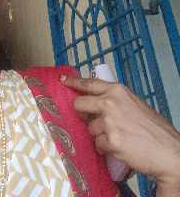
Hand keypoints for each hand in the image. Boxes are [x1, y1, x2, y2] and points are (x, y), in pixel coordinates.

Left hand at [61, 75, 179, 188]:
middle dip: (83, 114)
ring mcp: (109, 121)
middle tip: (94, 121)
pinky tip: (119, 148)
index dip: (74, 82)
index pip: (89, 83)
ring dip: (99, 135)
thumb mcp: (134, 104)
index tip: (63, 80)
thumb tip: (97, 104)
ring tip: (118, 138)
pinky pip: (97, 144)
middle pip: (80, 105)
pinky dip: (105, 149)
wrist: (169, 151)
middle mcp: (110, 102)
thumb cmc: (154, 129)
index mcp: (117, 90)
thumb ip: (115, 101)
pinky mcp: (110, 140)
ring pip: (90, 128)